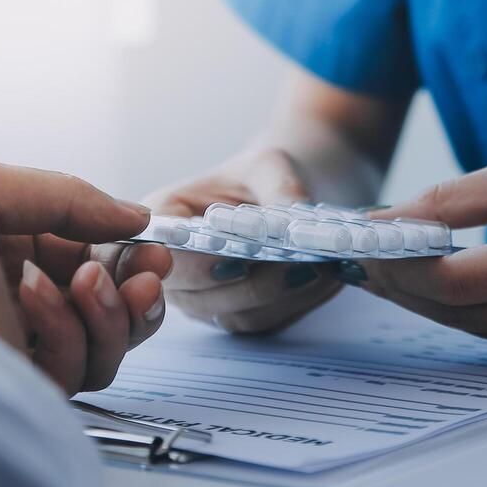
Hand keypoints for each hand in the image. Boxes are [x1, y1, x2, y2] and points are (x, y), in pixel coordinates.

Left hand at [0, 154, 172, 391]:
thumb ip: (65, 199)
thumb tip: (134, 216)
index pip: (82, 269)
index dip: (124, 262)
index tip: (152, 249)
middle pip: (101, 317)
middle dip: (131, 294)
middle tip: (148, 274)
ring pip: (94, 354)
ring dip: (105, 313)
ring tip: (89, 282)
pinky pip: (62, 375)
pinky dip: (64, 333)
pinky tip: (34, 297)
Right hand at [145, 147, 341, 332]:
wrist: (278, 197)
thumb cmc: (258, 177)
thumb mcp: (267, 166)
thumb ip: (278, 190)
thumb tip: (293, 226)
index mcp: (164, 220)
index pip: (162, 251)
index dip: (195, 263)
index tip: (237, 259)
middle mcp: (174, 269)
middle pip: (200, 295)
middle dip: (253, 284)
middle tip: (296, 264)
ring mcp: (203, 299)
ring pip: (237, 314)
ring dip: (281, 295)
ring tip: (321, 268)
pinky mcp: (237, 314)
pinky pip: (265, 321)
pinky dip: (297, 303)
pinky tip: (324, 279)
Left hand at [355, 152, 486, 361]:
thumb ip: (462, 199)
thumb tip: (392, 218)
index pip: (456, 281)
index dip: (401, 265)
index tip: (365, 242)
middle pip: (459, 313)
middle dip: (404, 286)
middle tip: (364, 257)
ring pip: (477, 329)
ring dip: (430, 300)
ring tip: (392, 266)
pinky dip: (470, 309)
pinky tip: (445, 282)